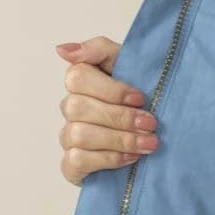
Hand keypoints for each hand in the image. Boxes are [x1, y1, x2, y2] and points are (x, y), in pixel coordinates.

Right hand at [55, 35, 157, 184]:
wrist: (152, 136)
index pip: (78, 77)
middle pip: (78, 107)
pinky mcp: (72, 165)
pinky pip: (76, 161)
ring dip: (118, 139)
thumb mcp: (129, 65)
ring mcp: (68, 137)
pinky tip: (130, 158)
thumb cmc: (140, 99)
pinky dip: (107, 159)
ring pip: (78, 135)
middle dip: (120, 117)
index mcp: (82, 81)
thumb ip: (99, 50)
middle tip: (150, 124)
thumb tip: (63, 50)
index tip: (140, 98)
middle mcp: (71, 108)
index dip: (110, 89)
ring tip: (148, 143)